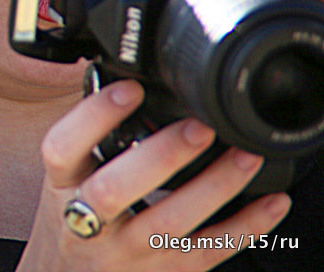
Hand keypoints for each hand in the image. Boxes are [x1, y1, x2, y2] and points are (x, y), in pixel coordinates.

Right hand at [15, 80, 290, 271]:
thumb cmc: (71, 219)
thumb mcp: (62, 179)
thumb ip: (88, 140)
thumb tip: (119, 76)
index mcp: (60, 185)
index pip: (62, 148)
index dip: (93, 117)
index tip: (130, 88)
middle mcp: (87, 221)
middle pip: (116, 190)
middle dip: (159, 157)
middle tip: (198, 127)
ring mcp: (126, 252)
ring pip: (170, 222)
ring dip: (213, 187)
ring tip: (243, 155)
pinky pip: (207, 250)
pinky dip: (245, 227)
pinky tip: (268, 202)